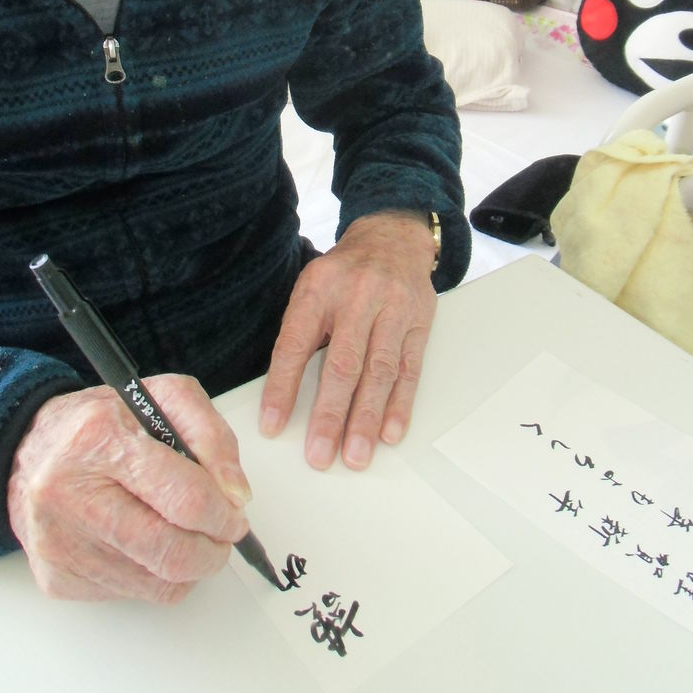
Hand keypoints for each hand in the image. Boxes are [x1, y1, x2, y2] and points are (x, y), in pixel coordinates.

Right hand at [7, 375, 251, 601]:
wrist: (28, 452)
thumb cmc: (100, 425)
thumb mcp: (163, 399)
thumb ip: (211, 436)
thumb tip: (236, 495)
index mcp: (99, 439)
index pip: (183, 497)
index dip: (223, 514)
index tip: (236, 514)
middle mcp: (70, 495)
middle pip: (171, 553)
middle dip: (213, 550)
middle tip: (222, 535)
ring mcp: (61, 543)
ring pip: (157, 583)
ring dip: (188, 565)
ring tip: (184, 534)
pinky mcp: (57, 578)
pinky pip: (132, 594)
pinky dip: (154, 576)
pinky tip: (144, 544)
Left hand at [259, 211, 436, 471]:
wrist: (392, 237)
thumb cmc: (343, 275)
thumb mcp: (312, 289)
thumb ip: (300, 334)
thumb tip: (281, 396)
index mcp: (318, 289)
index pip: (296, 344)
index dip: (283, 387)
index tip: (272, 425)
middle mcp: (357, 297)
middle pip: (343, 364)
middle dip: (330, 415)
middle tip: (319, 455)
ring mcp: (393, 309)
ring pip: (379, 372)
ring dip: (367, 419)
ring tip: (356, 455)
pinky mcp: (420, 322)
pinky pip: (410, 369)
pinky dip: (400, 405)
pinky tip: (391, 433)